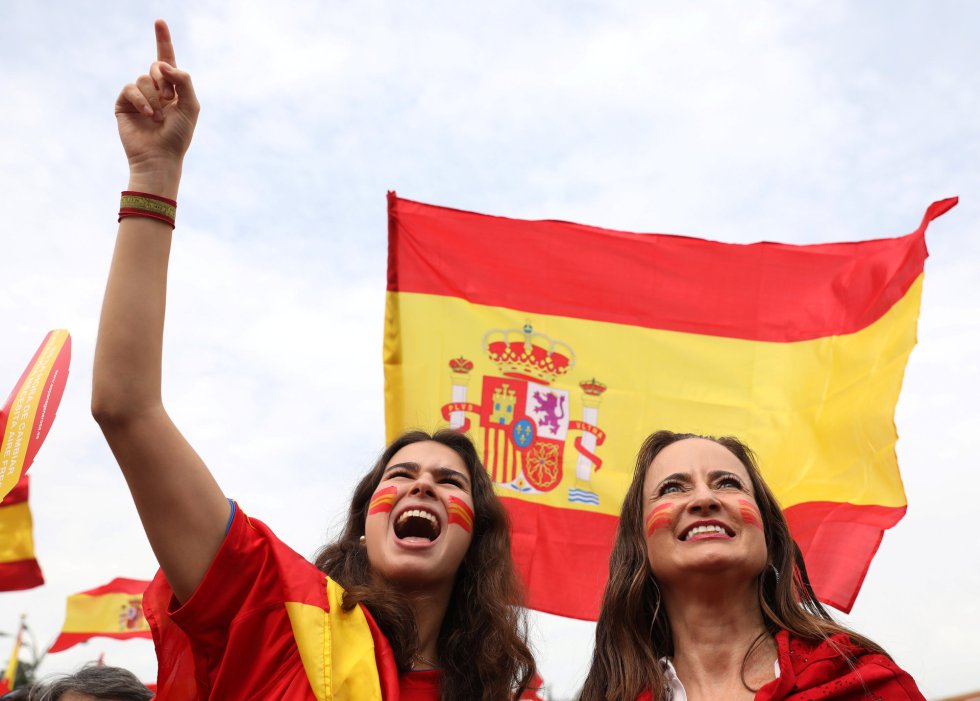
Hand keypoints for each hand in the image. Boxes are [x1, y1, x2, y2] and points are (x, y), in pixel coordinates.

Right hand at [115, 20, 199, 192]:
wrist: (160, 156)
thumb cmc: (179, 135)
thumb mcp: (191, 105)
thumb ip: (184, 80)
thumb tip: (161, 63)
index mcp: (173, 89)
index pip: (167, 60)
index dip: (163, 40)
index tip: (159, 21)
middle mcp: (155, 90)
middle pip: (156, 66)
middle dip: (164, 80)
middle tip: (169, 99)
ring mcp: (138, 96)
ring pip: (143, 78)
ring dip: (154, 97)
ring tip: (159, 116)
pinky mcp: (124, 103)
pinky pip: (130, 87)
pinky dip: (141, 100)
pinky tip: (148, 115)